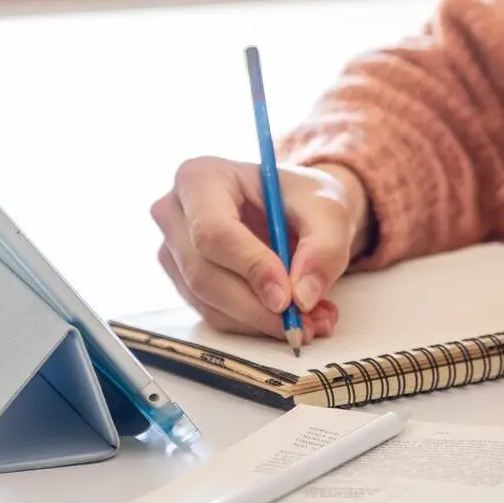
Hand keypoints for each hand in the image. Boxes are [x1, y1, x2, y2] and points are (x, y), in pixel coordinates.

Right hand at [150, 157, 370, 341]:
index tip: (287, 298)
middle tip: (305, 321)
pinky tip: (292, 318)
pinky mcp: (183, 282)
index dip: (250, 268)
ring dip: (261, 321)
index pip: (213, 231)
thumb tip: (303, 296)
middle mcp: (175, 212)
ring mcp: (173, 251)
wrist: (295, 209)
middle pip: (203, 274)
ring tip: (312, 319)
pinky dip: (256, 325)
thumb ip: (324, 248)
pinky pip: (214, 315)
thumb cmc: (304, 199)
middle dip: (256, 307)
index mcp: (201, 177)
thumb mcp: (329, 211)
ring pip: (208, 302)